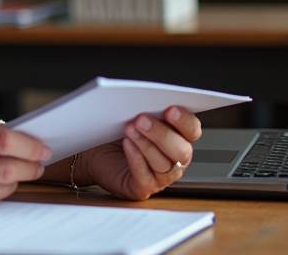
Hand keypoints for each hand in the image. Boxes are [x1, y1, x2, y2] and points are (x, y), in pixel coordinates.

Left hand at [82, 106, 201, 199]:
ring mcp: (160, 176)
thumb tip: (148, 100)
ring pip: (163, 164)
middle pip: (181, 150)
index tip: (171, 109)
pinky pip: (144, 176)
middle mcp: (174, 159)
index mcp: (178, 138)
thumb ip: (148, 111)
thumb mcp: (135, 117)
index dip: (184, 121)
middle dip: (162, 134)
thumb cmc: (116, 133)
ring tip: (129, 129)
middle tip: (141, 119)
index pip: (192, 130)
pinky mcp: (143, 187)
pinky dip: (136, 159)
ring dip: (146, 145)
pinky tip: (127, 145)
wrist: (95, 152)